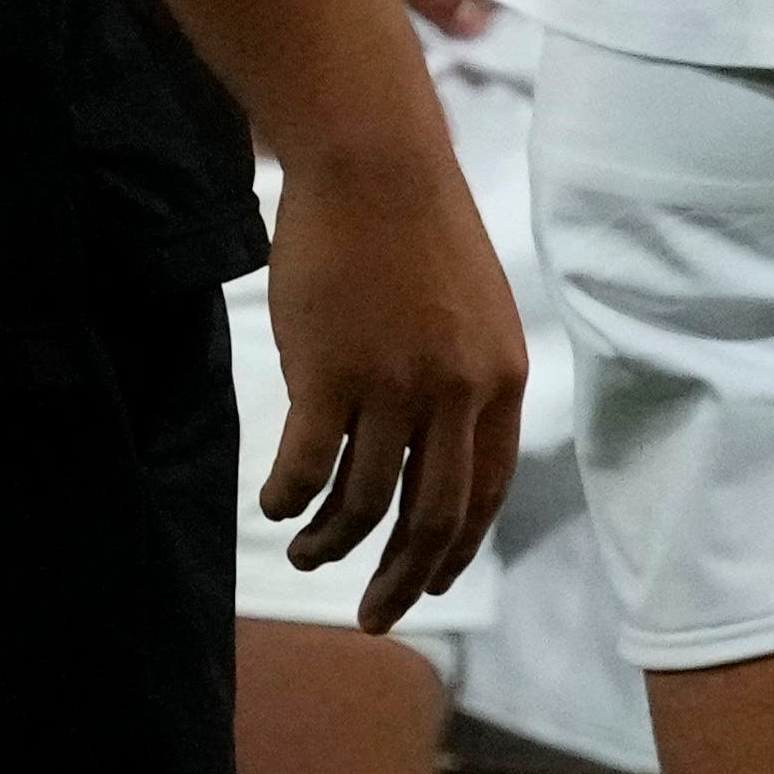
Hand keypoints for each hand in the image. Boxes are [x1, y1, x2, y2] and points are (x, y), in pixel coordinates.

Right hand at [254, 134, 523, 631]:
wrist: (371, 158)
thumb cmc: (409, 221)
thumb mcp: (467, 307)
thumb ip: (459, 375)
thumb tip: (422, 441)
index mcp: (498, 381)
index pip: (483, 492)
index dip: (454, 548)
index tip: (428, 581)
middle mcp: (456, 395)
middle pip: (432, 517)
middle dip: (402, 577)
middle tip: (376, 615)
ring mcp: (394, 386)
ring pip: (367, 500)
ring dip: (335, 542)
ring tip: (308, 556)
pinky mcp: (330, 372)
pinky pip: (310, 462)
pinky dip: (292, 496)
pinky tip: (276, 505)